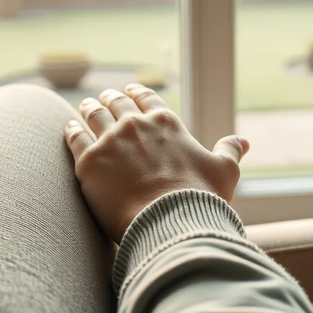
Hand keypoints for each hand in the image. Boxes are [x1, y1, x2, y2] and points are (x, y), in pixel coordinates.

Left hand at [64, 84, 248, 242]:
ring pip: (94, 115)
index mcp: (167, 122)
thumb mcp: (224, 170)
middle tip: (103, 98)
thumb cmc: (201, 197)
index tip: (131, 91)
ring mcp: (110, 141)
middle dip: (110, 99)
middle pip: (117, 104)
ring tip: (85, 107)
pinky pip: (74, 138)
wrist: (169, 222)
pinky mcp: (88, 162)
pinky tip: (69, 127)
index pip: (148, 99)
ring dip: (89, 109)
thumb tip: (243, 141)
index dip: (138, 93)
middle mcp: (136, 124)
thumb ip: (230, 151)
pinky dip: (71, 130)